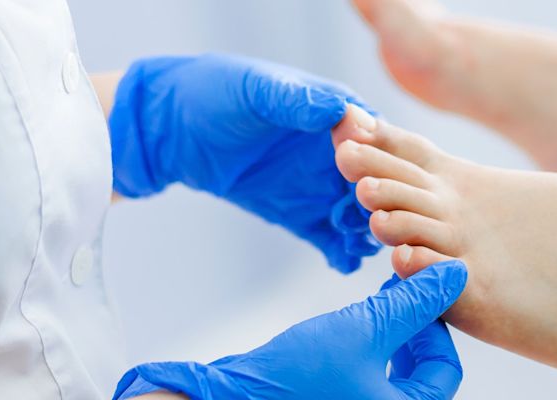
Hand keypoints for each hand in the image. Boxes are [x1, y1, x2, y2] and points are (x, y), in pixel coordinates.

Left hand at [109, 53, 381, 272]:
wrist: (175, 128)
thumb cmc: (216, 92)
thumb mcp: (255, 91)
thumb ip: (296, 101)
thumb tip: (340, 111)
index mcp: (338, 115)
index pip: (378, 140)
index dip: (382, 161)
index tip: (368, 178)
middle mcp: (341, 153)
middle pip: (380, 183)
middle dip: (381, 203)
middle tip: (366, 219)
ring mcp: (322, 186)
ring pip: (362, 214)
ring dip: (366, 231)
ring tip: (358, 244)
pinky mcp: (302, 215)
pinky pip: (332, 239)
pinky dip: (343, 252)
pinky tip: (343, 262)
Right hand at [112, 261, 467, 399]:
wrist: (230, 399)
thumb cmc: (295, 376)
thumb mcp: (363, 328)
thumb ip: (413, 302)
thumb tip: (455, 273)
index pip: (445, 372)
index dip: (435, 328)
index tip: (414, 297)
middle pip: (423, 377)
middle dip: (414, 333)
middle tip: (398, 298)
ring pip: (395, 377)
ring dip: (392, 339)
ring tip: (376, 306)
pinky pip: (367, 380)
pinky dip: (369, 352)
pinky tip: (352, 326)